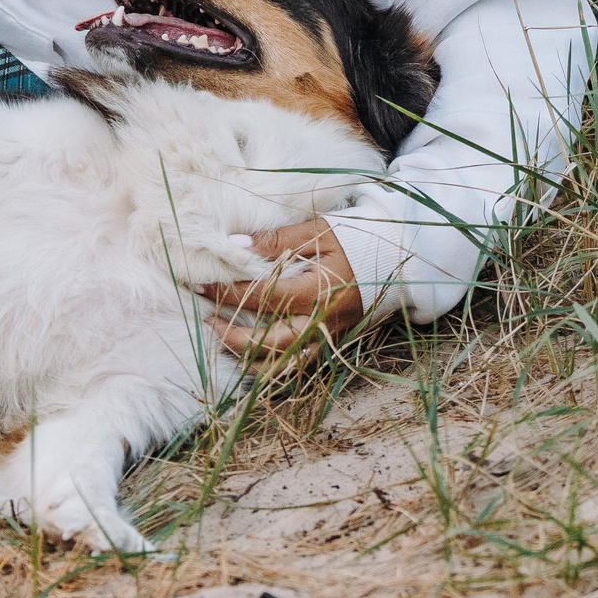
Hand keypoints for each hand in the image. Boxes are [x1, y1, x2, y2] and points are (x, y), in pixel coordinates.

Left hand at [200, 219, 362, 357]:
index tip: (203, 284)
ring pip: (282, 366)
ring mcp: (327, 339)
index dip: (228, 293)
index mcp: (317, 293)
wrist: (394, 260)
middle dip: (232, 336)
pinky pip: (294, 365)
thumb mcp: (318, 232)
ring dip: (248, 358)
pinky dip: (269, 363)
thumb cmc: (355, 240)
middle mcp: (321, 324)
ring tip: (221, 338)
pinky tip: (247, 350)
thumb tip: (235, 243)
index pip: (262, 299)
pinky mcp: (330, 345)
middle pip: (269, 345)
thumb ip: (277, 240)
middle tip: (206, 318)